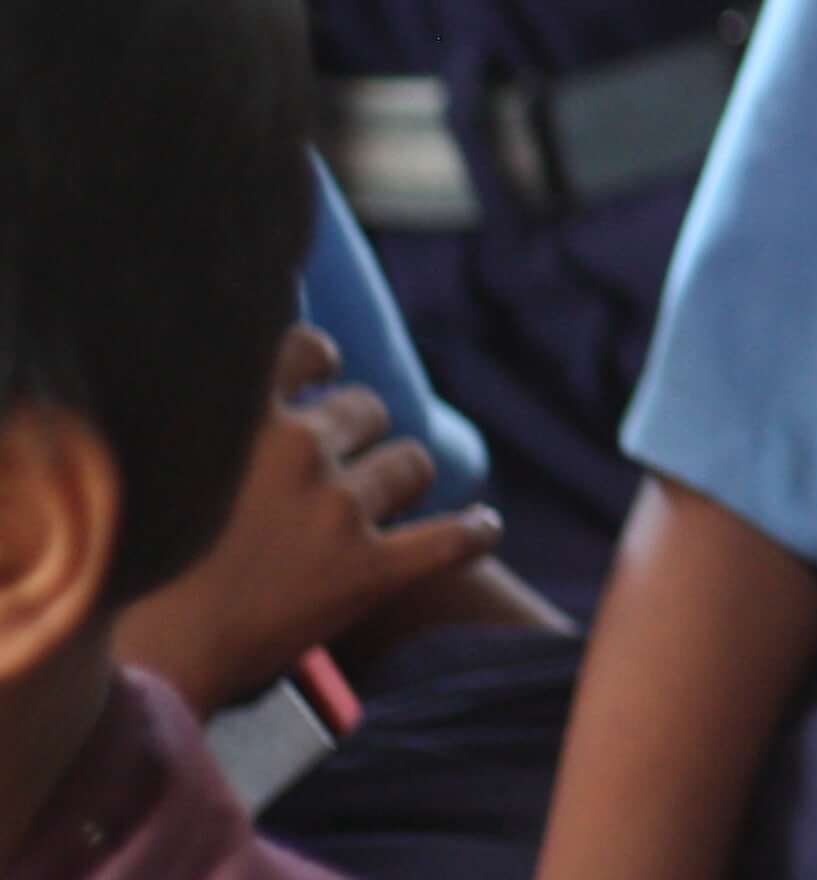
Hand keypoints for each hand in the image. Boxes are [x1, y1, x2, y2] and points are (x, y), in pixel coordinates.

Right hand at [113, 327, 503, 712]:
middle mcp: (297, 450)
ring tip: (376, 511)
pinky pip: (452, 538)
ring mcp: (337, 509)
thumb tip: (259, 388)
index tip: (325, 374)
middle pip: (367, 408)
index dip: (322, 361)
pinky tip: (482, 528)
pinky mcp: (369, 570)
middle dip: (357, 436)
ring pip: (412, 462)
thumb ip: (208, 427)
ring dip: (400, 483)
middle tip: (327, 476)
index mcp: (241, 419)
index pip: (306, 348)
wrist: (146, 665)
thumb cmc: (138, 573)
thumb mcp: (161, 471)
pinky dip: (473, 533)